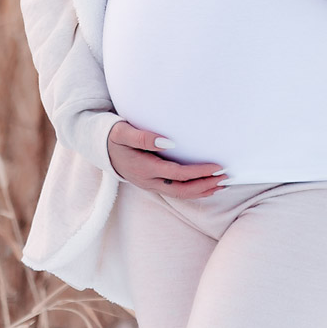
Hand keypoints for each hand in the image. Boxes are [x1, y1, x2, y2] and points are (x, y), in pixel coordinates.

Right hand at [107, 119, 227, 197]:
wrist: (100, 148)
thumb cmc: (114, 136)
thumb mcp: (123, 132)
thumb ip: (144, 137)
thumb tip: (169, 142)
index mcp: (144, 168)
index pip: (178, 174)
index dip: (199, 172)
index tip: (217, 167)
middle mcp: (148, 181)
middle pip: (182, 190)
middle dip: (205, 185)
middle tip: (226, 178)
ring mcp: (150, 185)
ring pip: (180, 194)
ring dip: (202, 191)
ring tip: (222, 185)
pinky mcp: (153, 184)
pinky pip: (176, 191)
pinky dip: (193, 191)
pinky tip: (207, 187)